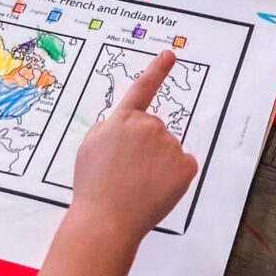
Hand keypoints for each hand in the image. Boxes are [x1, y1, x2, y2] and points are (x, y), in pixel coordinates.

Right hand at [71, 51, 197, 243]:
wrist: (106, 221)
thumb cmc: (93, 186)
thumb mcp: (89, 147)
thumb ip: (108, 128)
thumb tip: (122, 125)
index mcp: (124, 119)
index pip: (143, 88)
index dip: (158, 70)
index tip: (171, 53)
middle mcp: (149, 125)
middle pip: (154, 131)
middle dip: (145, 148)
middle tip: (126, 174)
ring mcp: (169, 145)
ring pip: (167, 151)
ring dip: (157, 164)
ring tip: (136, 186)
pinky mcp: (185, 166)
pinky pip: (183, 166)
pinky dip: (174, 178)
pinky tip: (155, 190)